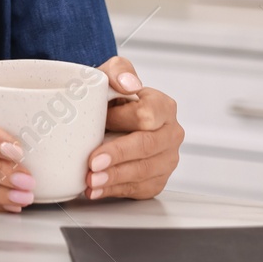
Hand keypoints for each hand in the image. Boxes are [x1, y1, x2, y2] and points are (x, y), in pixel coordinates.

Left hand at [84, 56, 183, 199]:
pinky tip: (97, 189)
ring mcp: (167, 160)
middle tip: (93, 164)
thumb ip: (119, 71)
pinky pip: (139, 189)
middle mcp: (170, 135)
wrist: (106, 115)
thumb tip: (129, 85)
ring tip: (91, 180)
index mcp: (164, 107)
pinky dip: (115, 190)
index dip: (121, 120)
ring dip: (115, 178)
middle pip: (147, 147)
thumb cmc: (111, 95)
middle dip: (118, 156)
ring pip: (144, 172)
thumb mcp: (112, 74)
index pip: (147, 116)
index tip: (101, 122)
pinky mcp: (157, 180)